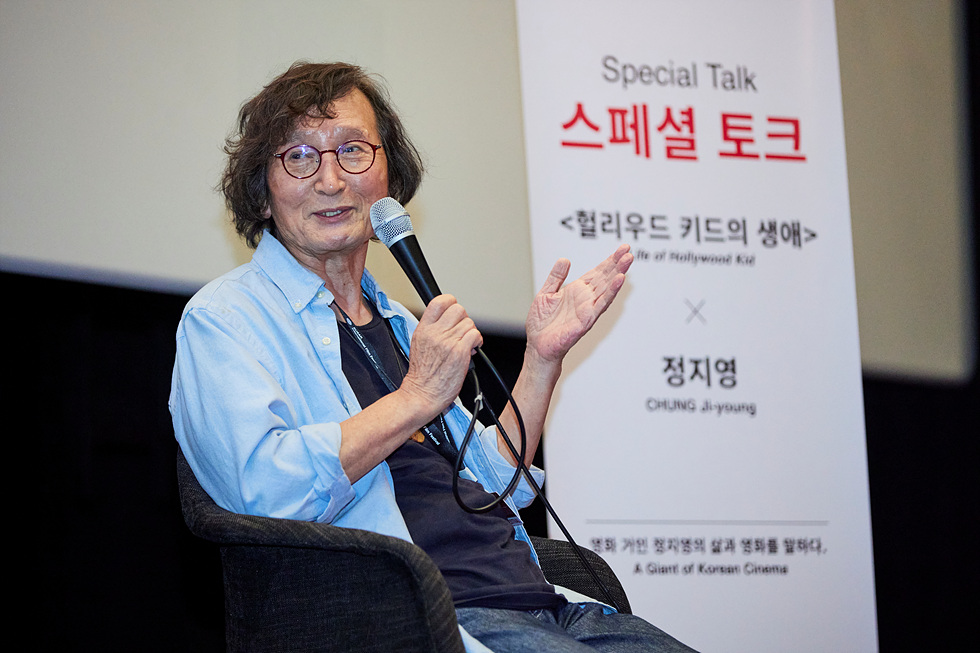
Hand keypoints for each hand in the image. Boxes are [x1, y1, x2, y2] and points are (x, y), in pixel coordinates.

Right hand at [400, 295, 482, 415]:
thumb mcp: (418, 344)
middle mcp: (435, 333)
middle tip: (461, 331)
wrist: (421, 394)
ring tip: (466, 344)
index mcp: (423, 329)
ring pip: (469, 323)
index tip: (453, 311)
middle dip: (463, 319)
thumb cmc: (421, 375)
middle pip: (458, 309)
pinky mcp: (459, 353)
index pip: (439, 301)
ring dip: (471, 333)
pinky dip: (477, 341)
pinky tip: (471, 349)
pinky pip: (475, 336)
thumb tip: (448, 321)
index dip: (451, 302)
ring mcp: (448, 342)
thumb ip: (431, 330)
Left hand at [525, 244, 632, 363]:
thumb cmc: (541, 324)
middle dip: (617, 264)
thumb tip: (564, 260)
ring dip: (618, 275)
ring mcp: (587, 309)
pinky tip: (619, 281)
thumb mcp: (546, 293)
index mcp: (577, 291)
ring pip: (606, 289)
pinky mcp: (586, 320)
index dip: (610, 260)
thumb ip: (556, 277)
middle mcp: (585, 299)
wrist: (537, 346)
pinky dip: (610, 293)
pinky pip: (600, 305)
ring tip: (627, 261)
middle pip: (605, 278)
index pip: (597, 272)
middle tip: (628, 250)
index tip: (622, 248)